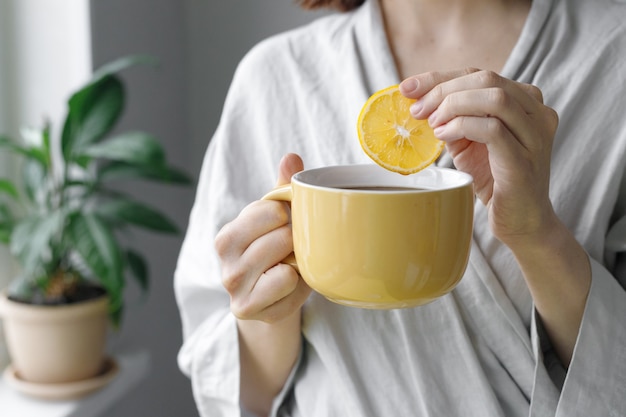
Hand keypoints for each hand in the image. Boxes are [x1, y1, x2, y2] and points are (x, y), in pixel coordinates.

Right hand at [215, 153, 310, 322]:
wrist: (270, 299)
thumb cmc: (274, 253)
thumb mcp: (277, 221)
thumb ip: (282, 189)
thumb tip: (291, 157)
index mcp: (228, 235)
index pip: (267, 210)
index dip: (287, 214)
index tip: (288, 223)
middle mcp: (224, 261)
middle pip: (278, 236)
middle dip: (295, 239)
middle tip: (295, 246)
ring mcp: (234, 288)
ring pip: (281, 262)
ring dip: (297, 261)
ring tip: (293, 263)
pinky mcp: (247, 309)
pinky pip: (286, 285)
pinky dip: (297, 284)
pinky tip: (291, 284)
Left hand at [400, 68, 559, 247]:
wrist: (521, 221)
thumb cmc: (496, 180)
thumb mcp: (469, 143)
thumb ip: (453, 120)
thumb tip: (419, 102)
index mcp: (525, 102)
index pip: (479, 75)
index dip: (440, 78)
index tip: (408, 88)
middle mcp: (537, 112)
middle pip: (487, 79)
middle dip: (443, 90)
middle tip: (417, 110)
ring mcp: (535, 135)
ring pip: (494, 98)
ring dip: (453, 105)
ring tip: (432, 124)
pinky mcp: (524, 159)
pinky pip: (491, 129)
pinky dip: (461, 126)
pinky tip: (444, 136)